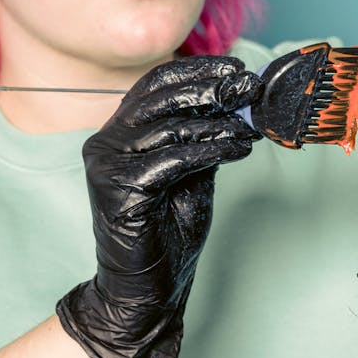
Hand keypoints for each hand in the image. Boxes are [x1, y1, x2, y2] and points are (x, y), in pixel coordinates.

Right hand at [56, 56, 263, 357]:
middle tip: (249, 87)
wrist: (145, 289)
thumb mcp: (192, 171)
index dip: (198, 69)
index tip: (237, 68)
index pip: (155, 82)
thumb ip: (204, 135)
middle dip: (211, 87)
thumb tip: (239, 101)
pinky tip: (239, 150)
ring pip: (170, 126)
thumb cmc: (166, 231)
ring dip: (220, 122)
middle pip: (160, 95)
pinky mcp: (118, 189)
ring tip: (252, 128)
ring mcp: (107, 164)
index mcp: (119, 131)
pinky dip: (211, 150)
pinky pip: (173, 159)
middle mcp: (105, 141)